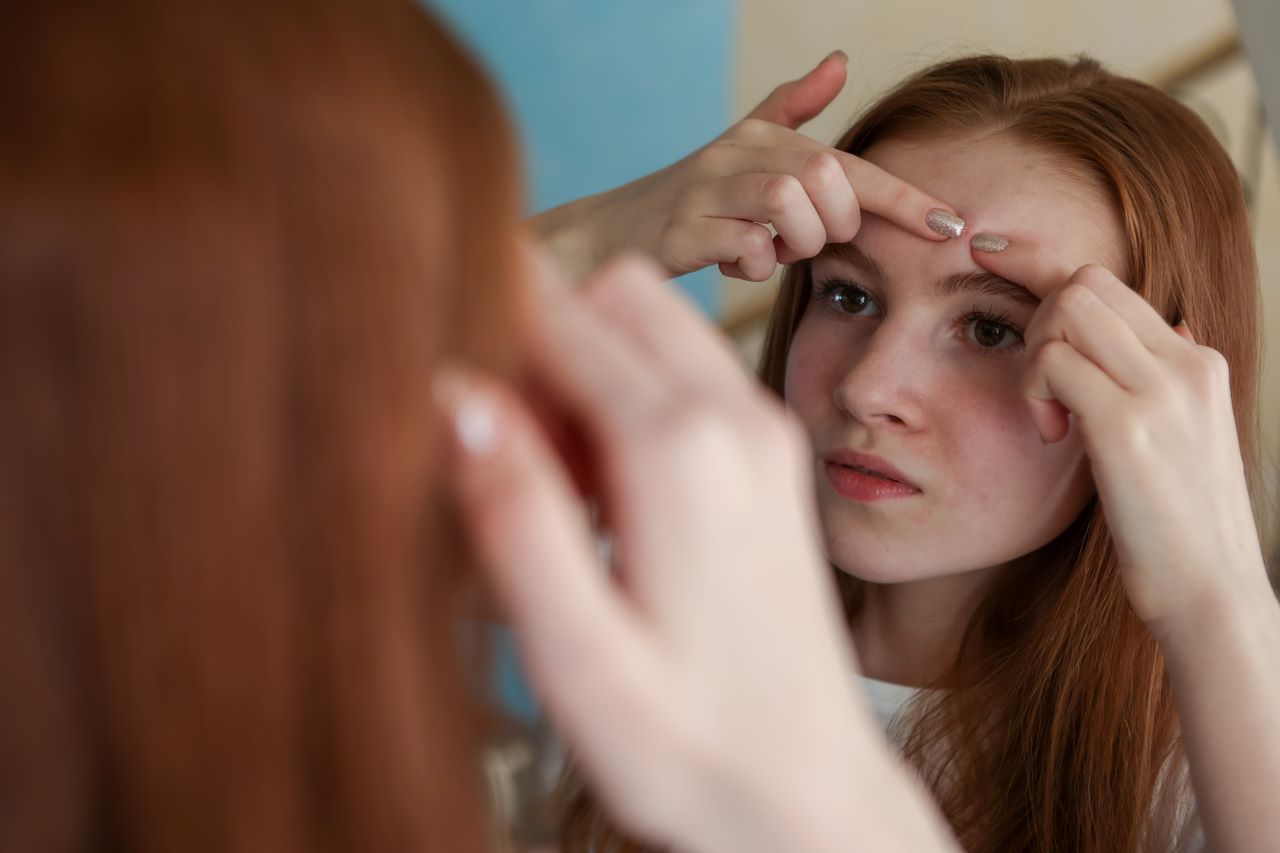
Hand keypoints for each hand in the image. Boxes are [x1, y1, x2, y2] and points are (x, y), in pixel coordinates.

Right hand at [439, 245, 957, 852]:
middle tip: (513, 453)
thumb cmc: (691, 747)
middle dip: (545, 339)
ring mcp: (764, 432)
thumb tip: (455, 397)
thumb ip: (515, 518)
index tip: (454, 400)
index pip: (561, 312)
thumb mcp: (578, 656)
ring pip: (653, 325)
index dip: (489, 332)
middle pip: (615, 294)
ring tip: (559, 487)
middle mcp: (736, 416)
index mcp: (680, 450)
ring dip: (588, 368)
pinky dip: (630, 398)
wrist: (813, 798)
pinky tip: (608, 497)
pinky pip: (686, 374)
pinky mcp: (771, 458)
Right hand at [532, 52, 962, 280]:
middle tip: (799, 243)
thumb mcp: (741, 150)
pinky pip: (748, 249)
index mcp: (763, 138)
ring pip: (790, 207)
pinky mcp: (681, 231)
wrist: (606, 235)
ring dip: (791, 245)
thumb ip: (790, 108)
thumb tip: (839, 60)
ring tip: (765, 252)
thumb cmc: (687, 201)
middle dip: (830, 226)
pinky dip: (753, 267)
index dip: (905, 197)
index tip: (953, 227)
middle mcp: (739, 153)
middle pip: (825, 180)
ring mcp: (707, 190)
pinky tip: (734, 265)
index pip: (850, 165)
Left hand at [972, 239, 1269, 629]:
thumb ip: (1162, 383)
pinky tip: (1049, 433)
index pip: (1109, 284)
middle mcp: (1184, 362)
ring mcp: (1160, 389)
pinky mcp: (1128, 424)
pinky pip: (1054, 360)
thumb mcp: (1180, 441)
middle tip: (1033, 385)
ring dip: (1035, 351)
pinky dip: (1034, 387)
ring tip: (1046, 415)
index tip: (989, 255)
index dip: (1041, 265)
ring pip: (1069, 306)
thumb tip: (1166, 330)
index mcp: (1194, 362)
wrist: (1210, 592)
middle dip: (1034, 315)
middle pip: (1085, 281)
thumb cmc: (1177, 528)